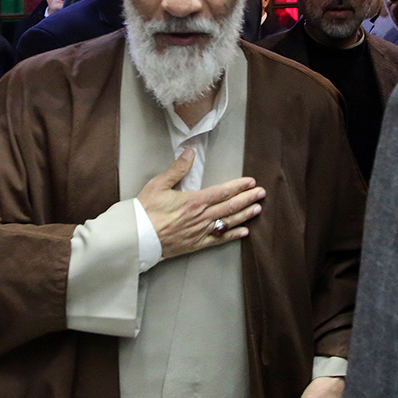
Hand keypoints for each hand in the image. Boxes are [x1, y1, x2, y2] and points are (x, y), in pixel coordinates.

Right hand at [138, 149, 264, 259]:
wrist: (137, 237)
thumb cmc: (145, 211)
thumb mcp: (158, 184)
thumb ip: (177, 169)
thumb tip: (189, 153)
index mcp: (193, 201)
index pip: (222, 191)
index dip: (239, 186)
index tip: (250, 182)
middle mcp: (201, 217)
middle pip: (230, 206)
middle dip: (248, 199)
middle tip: (261, 193)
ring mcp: (200, 232)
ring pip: (228, 222)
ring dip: (244, 215)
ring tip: (257, 209)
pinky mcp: (196, 244)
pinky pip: (218, 240)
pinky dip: (232, 235)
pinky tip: (243, 232)